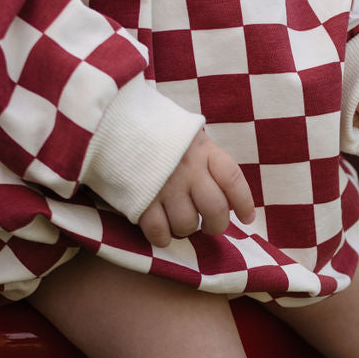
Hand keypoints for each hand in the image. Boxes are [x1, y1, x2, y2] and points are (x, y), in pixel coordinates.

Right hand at [138, 131, 255, 247]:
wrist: (110, 119)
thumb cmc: (156, 133)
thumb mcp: (188, 135)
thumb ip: (207, 159)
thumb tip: (227, 196)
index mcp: (203, 150)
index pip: (233, 179)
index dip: (244, 202)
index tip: (247, 218)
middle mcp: (188, 169)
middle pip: (215, 210)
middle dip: (216, 226)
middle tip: (210, 226)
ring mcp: (164, 185)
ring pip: (187, 225)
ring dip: (186, 230)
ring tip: (180, 223)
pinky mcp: (140, 198)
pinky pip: (158, 231)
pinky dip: (162, 237)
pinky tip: (162, 233)